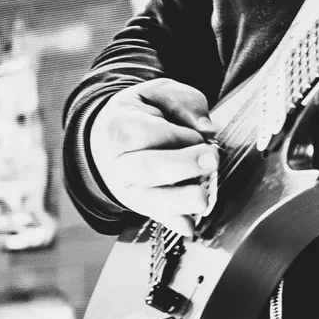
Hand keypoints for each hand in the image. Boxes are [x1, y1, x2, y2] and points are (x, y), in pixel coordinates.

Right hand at [91, 77, 217, 236]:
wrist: (107, 141)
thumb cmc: (137, 115)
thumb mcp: (156, 94)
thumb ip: (183, 102)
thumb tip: (206, 128)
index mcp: (118, 129)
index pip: (147, 134)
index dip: (177, 135)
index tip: (197, 134)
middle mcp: (119, 164)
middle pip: (148, 169)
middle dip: (184, 165)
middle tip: (212, 160)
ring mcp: (128, 189)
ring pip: (151, 200)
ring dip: (181, 200)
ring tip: (204, 198)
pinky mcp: (142, 206)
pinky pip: (158, 218)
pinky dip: (176, 222)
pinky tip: (191, 224)